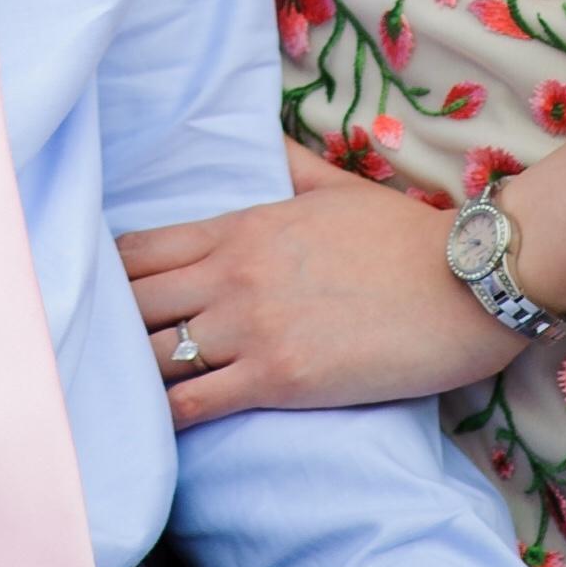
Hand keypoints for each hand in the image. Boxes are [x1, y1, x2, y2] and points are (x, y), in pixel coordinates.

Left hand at [116, 143, 528, 425]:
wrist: (466, 284)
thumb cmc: (404, 237)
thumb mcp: (335, 187)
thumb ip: (288, 163)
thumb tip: (266, 139)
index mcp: (239, 228)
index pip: (139, 250)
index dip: (110, 278)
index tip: (101, 299)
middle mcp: (232, 273)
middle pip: (132, 302)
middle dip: (108, 327)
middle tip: (98, 355)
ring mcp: (252, 326)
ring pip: (154, 355)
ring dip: (133, 375)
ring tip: (119, 396)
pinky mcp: (280, 378)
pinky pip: (196, 403)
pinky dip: (168, 416)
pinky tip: (156, 426)